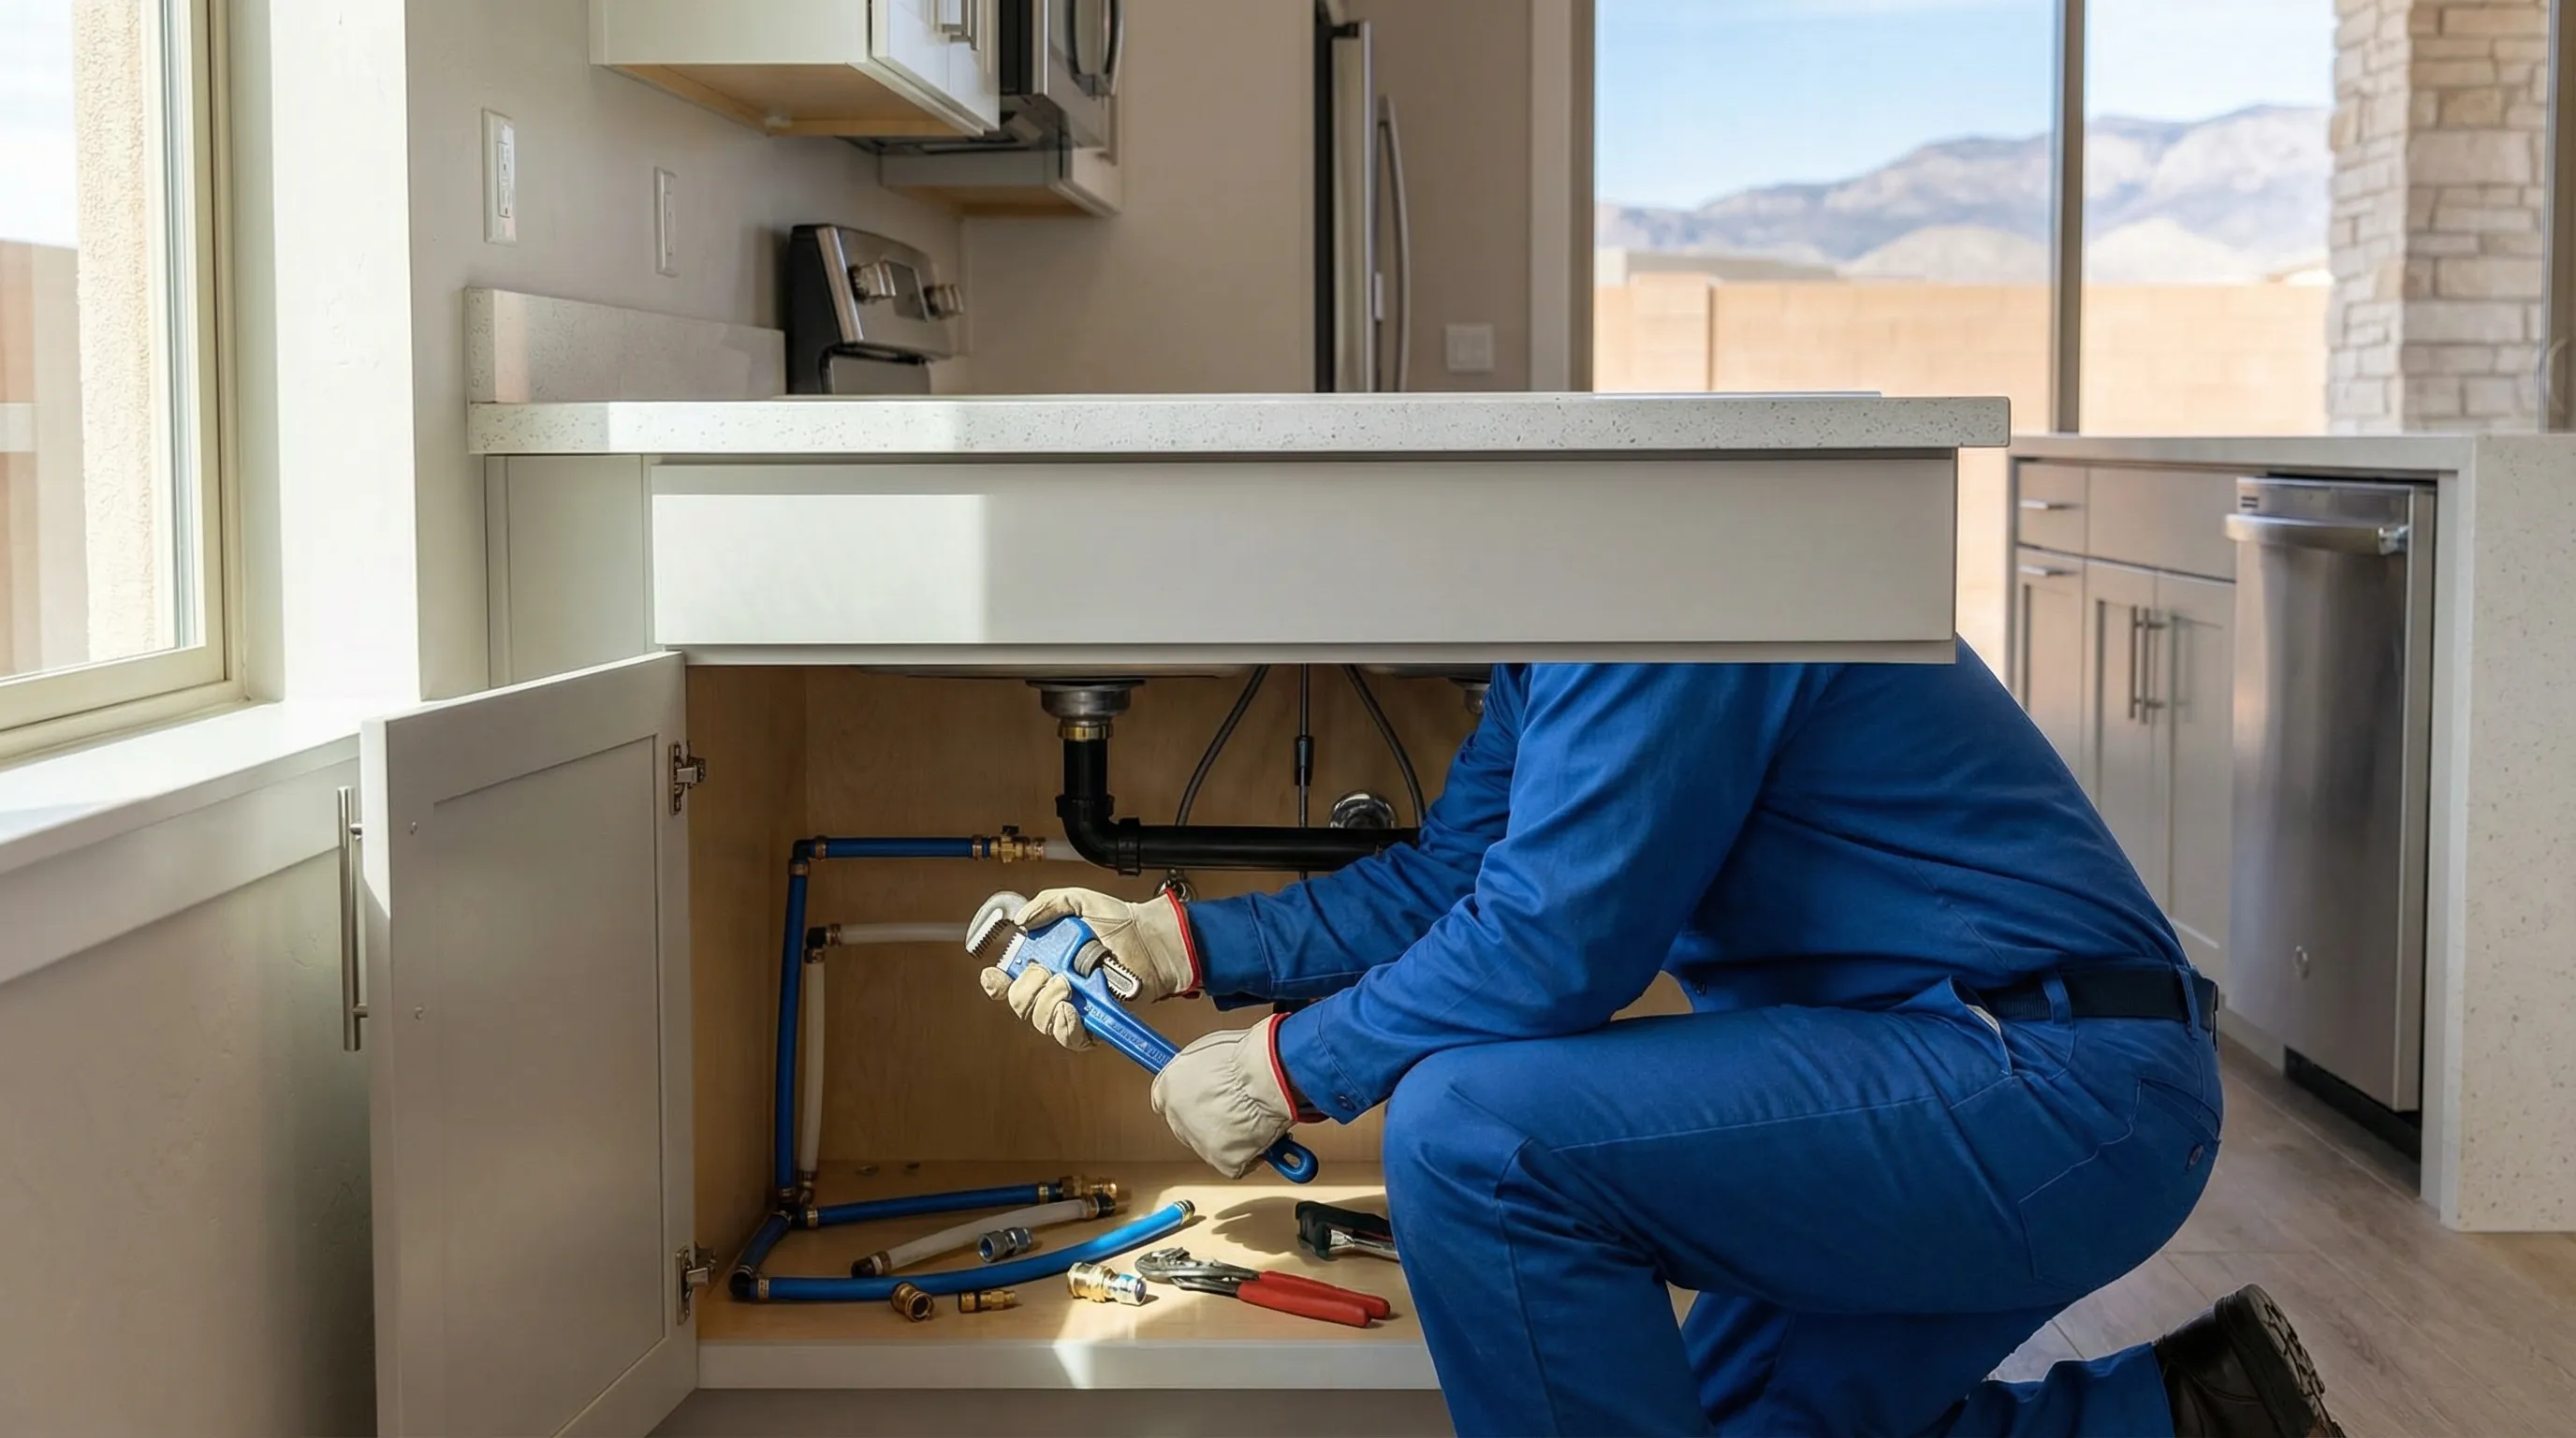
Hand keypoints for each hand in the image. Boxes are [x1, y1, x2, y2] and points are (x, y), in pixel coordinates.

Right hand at [975, 887, 1200, 1052]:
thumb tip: (1022, 919)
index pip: (1007, 981)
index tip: (996, 975)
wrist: (1152, 939)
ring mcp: (1074, 1007)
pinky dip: (1066, 1027)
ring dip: (1048, 1003)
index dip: (996, 983)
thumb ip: (1049, 903)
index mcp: (1044, 960)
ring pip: (1041, 1021)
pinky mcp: (1094, 1024)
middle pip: (1020, 1003)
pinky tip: (1072, 1010)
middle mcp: (1054, 986)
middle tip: (1051, 972)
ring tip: (1068, 986)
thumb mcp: (1080, 901)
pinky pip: (1070, 1038)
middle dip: (1028, 988)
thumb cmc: (1120, 922)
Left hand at [1149, 1016, 1298, 1178]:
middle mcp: (1177, 1116)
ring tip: (1252, 1116)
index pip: (1166, 1101)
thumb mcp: (1209, 1050)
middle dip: (1210, 1120)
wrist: (1264, 1077)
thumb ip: (1197, 1070)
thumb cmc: (1243, 1058)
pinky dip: (1249, 1154)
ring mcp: (1198, 1142)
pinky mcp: (1222, 1161)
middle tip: (1233, 1108)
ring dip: (1230, 1137)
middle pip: (1188, 1126)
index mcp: (1168, 1086)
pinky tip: (1259, 1135)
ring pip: (1212, 1146)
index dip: (1188, 1100)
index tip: (1198, 1098)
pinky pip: (1236, 1163)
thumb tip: (1202, 1072)